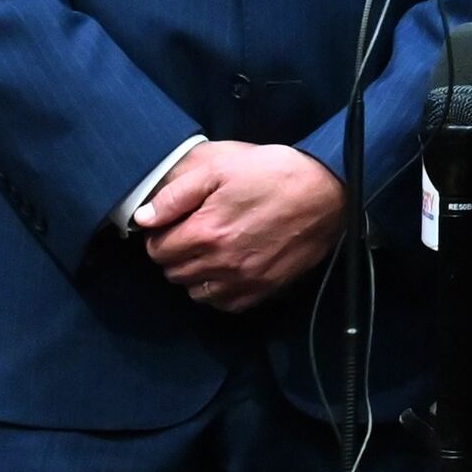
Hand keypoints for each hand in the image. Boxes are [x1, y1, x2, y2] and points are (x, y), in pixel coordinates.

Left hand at [135, 141, 350, 311]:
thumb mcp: (220, 166)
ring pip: (195, 291)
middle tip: (192, 231)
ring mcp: (243, 280)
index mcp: (205, 231)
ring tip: (210, 250)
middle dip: (175, 253)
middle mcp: (221, 263)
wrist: (328, 191)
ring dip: (194, 273)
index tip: (174, 223)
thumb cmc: (273, 172)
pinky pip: (224, 304)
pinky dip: (218, 290)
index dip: (159, 234)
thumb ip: (176, 193)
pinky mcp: (263, 289)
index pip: (157, 250)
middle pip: (173, 273)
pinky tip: (228, 267)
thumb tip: (143, 218)